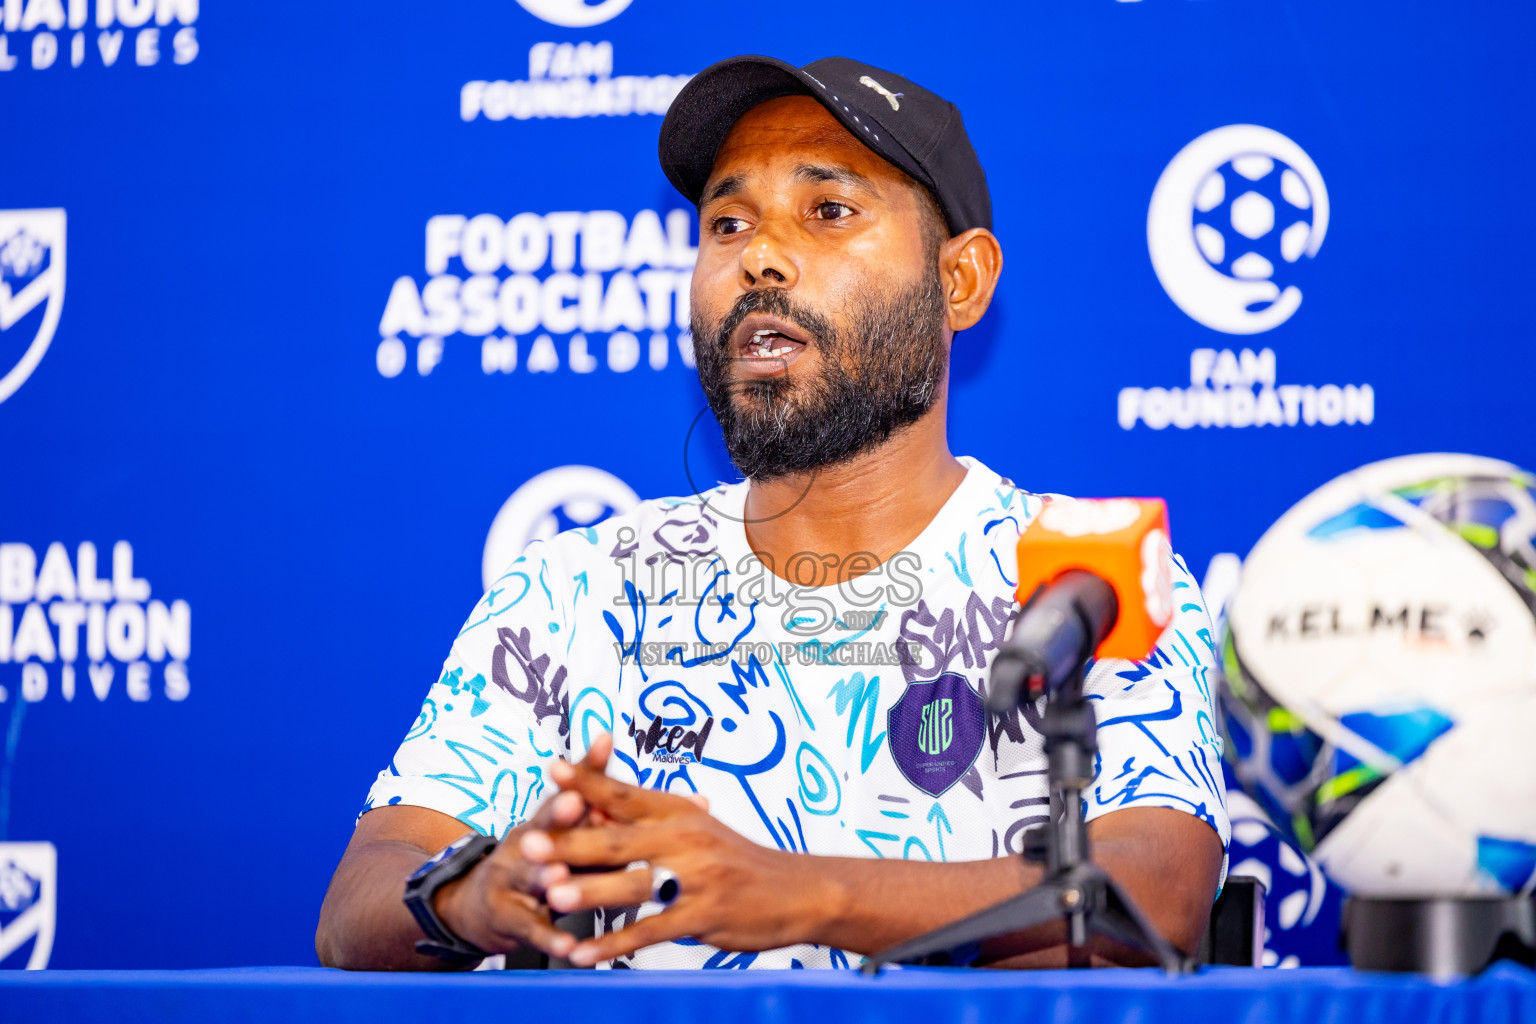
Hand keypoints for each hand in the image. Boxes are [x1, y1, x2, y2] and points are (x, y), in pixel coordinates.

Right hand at [432, 739, 612, 960]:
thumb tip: (609, 739)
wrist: (471, 907)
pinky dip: (551, 938)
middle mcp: (523, 845)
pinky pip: (532, 929)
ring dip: (547, 876)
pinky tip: (570, 947)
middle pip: (543, 829)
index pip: (566, 787)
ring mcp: (511, 882)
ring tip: (562, 874)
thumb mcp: (553, 826)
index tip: (603, 745)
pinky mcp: (507, 920)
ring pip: (532, 878)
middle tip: (578, 803)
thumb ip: (586, 790)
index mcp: (541, 821)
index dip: (583, 770)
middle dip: (561, 816)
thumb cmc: (530, 862)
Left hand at [519, 740, 837, 965]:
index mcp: (679, 813)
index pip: (625, 794)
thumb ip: (651, 821)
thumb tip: (599, 808)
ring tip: (551, 895)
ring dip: (589, 891)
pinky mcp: (703, 916)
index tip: (551, 769)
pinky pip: (650, 931)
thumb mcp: (698, 828)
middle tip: (528, 841)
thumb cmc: (738, 860)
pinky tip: (584, 953)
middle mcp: (685, 839)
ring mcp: (695, 880)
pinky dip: (614, 944)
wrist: (796, 890)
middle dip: (570, 841)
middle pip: (619, 840)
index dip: (587, 782)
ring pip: (633, 885)